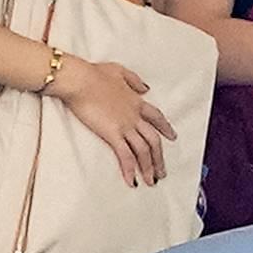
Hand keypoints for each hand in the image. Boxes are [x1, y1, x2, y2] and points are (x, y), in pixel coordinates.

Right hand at [50, 50, 172, 185]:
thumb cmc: (94, 73)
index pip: (156, 117)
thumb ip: (134, 80)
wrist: (81, 79)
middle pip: (154, 140)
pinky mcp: (112, 134)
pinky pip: (125, 156)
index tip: (172, 136)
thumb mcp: (119, 70)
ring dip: (148, 168)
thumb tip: (145, 88)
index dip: (165, 127)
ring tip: (151, 181)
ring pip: (144, 151)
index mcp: (136, 101)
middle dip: (159, 158)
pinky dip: (130, 169)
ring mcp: (125, 126)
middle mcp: (134, 116)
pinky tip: (132, 181)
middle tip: (162, 171)